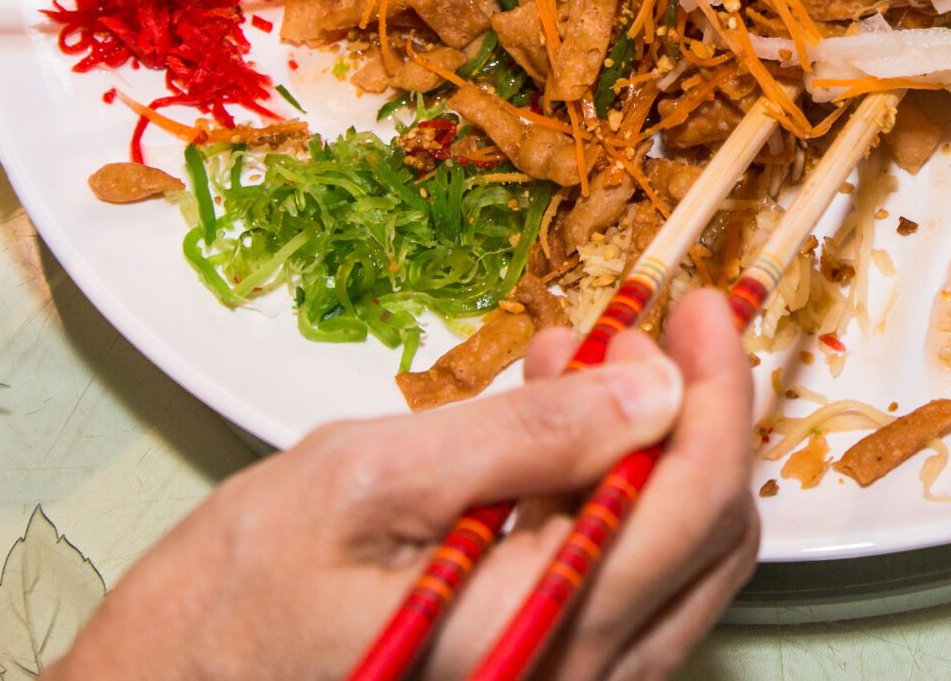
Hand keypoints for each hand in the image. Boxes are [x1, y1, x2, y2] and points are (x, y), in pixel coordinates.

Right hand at [48, 288, 761, 680]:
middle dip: (698, 412)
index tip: (700, 306)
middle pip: (707, 536)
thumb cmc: (236, 599)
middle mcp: (570, 678)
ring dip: (653, 451)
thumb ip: (524, 436)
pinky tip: (551, 436)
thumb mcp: (369, 479)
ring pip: (678, 566)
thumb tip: (653, 387)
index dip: (715, 389)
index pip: (690, 501)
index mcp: (534, 631)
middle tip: (653, 324)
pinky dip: (611, 503)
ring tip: (577, 364)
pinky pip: (623, 593)